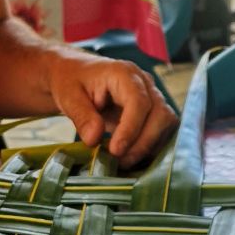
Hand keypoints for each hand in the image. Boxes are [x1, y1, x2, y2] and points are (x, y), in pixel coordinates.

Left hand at [45, 51, 176, 165]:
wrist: (74, 74)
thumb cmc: (71, 81)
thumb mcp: (68, 97)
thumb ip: (81, 116)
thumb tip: (94, 139)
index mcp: (123, 73)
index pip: (139, 102)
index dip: (131, 129)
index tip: (115, 151)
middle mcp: (144, 82)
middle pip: (160, 114)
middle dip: (143, 142)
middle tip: (120, 160)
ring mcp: (151, 96)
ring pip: (166, 124)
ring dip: (148, 146)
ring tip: (122, 161)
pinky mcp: (152, 110)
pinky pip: (162, 131)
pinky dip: (150, 146)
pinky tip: (130, 156)